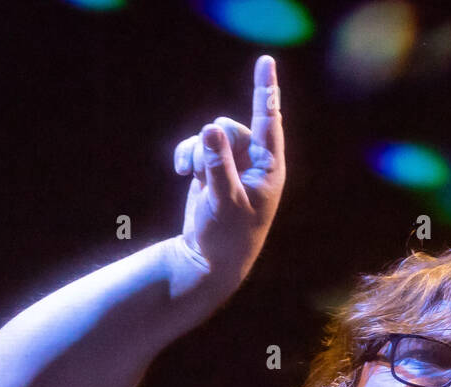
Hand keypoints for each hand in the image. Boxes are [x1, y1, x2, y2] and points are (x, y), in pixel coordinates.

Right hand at [173, 55, 284, 290]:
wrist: (207, 260)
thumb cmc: (226, 239)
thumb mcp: (224, 202)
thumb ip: (218, 165)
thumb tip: (210, 129)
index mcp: (268, 169)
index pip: (268, 122)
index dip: (266, 91)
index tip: (265, 61)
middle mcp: (252, 162)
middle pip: (229, 126)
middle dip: (211, 143)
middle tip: (204, 172)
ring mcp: (231, 164)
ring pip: (209, 136)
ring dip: (197, 153)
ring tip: (193, 178)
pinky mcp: (212, 170)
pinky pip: (196, 147)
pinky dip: (186, 156)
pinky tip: (181, 173)